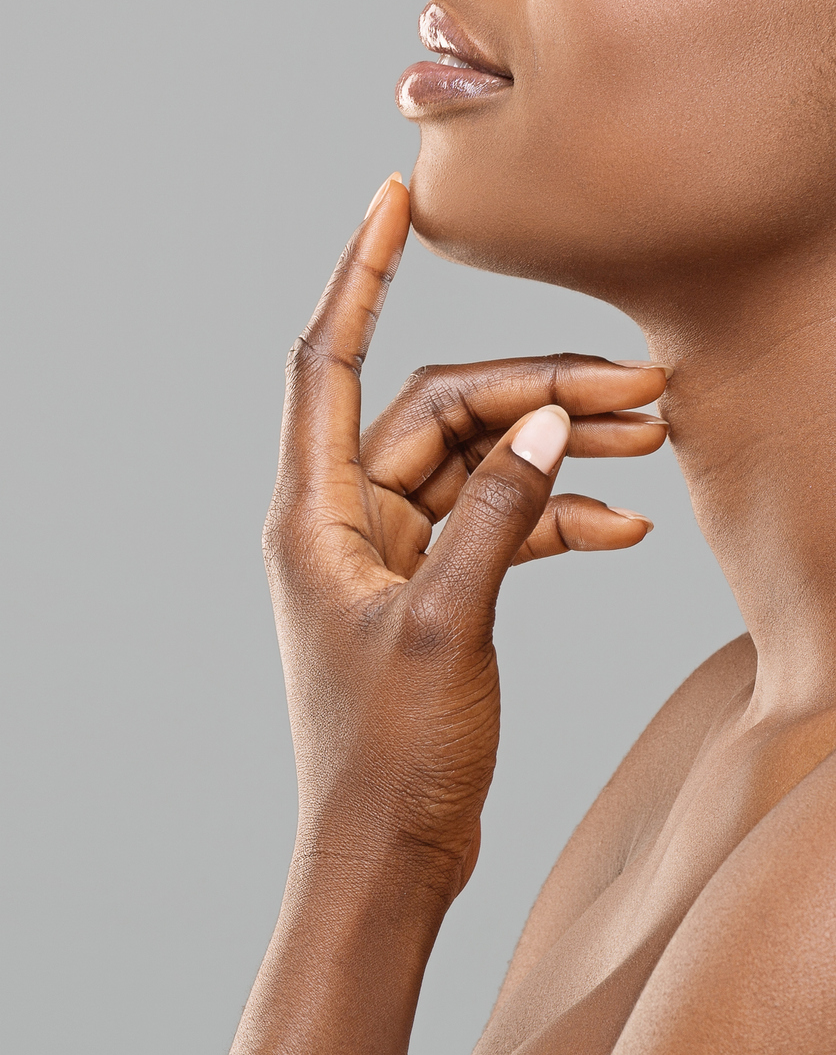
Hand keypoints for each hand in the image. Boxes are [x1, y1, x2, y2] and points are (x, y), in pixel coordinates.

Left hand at [263, 175, 669, 900]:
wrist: (392, 852)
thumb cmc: (390, 756)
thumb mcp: (449, 626)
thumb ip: (496, 519)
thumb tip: (550, 428)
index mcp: (317, 514)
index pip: (329, 361)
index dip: (361, 276)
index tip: (391, 202)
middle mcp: (349, 519)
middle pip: (445, 413)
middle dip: (538, 391)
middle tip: (640, 382)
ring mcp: (397, 551)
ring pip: (483, 463)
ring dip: (561, 449)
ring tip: (652, 434)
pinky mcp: (438, 586)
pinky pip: (502, 524)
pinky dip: (558, 517)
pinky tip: (624, 527)